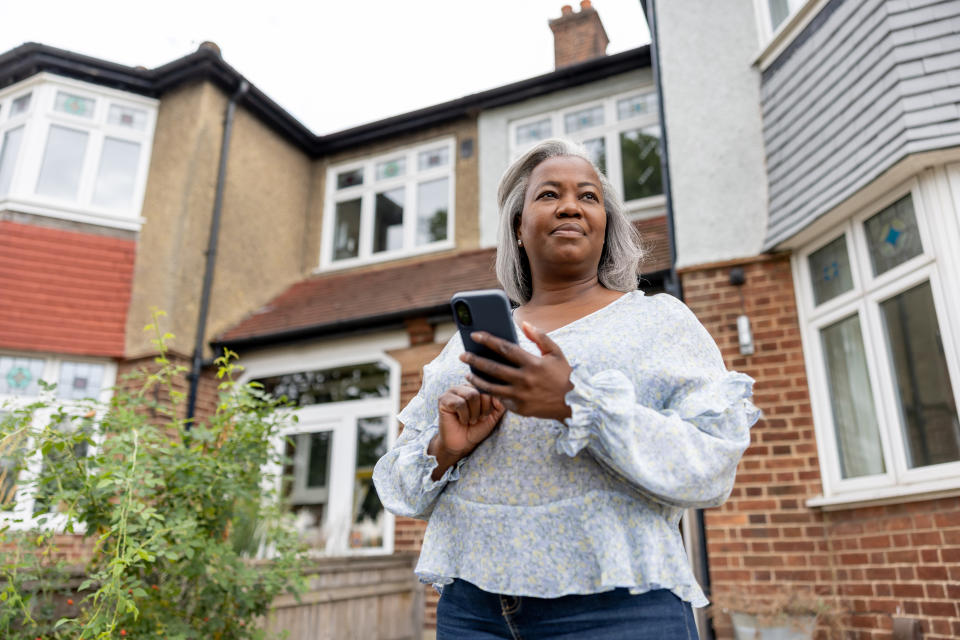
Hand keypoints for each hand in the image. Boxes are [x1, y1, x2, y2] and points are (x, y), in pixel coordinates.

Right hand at [429, 385, 504, 479]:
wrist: (462, 444)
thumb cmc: (476, 429)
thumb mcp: (493, 415)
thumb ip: (499, 404)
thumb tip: (500, 394)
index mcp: (475, 387)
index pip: (489, 388)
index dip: (490, 405)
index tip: (485, 416)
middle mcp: (463, 386)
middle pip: (480, 391)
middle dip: (482, 409)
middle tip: (476, 420)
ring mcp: (452, 391)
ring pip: (471, 395)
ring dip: (473, 413)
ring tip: (469, 420)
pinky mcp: (443, 399)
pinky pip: (459, 403)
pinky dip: (464, 416)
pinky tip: (461, 420)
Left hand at [459, 321, 573, 420]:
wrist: (574, 404)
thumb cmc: (563, 375)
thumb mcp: (556, 353)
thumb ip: (540, 337)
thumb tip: (524, 323)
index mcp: (533, 363)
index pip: (505, 349)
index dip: (488, 340)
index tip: (475, 335)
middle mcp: (525, 380)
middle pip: (493, 368)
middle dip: (475, 360)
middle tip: (463, 355)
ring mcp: (521, 396)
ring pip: (491, 387)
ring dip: (477, 380)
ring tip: (468, 374)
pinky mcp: (519, 408)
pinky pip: (500, 399)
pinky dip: (490, 393)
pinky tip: (482, 387)